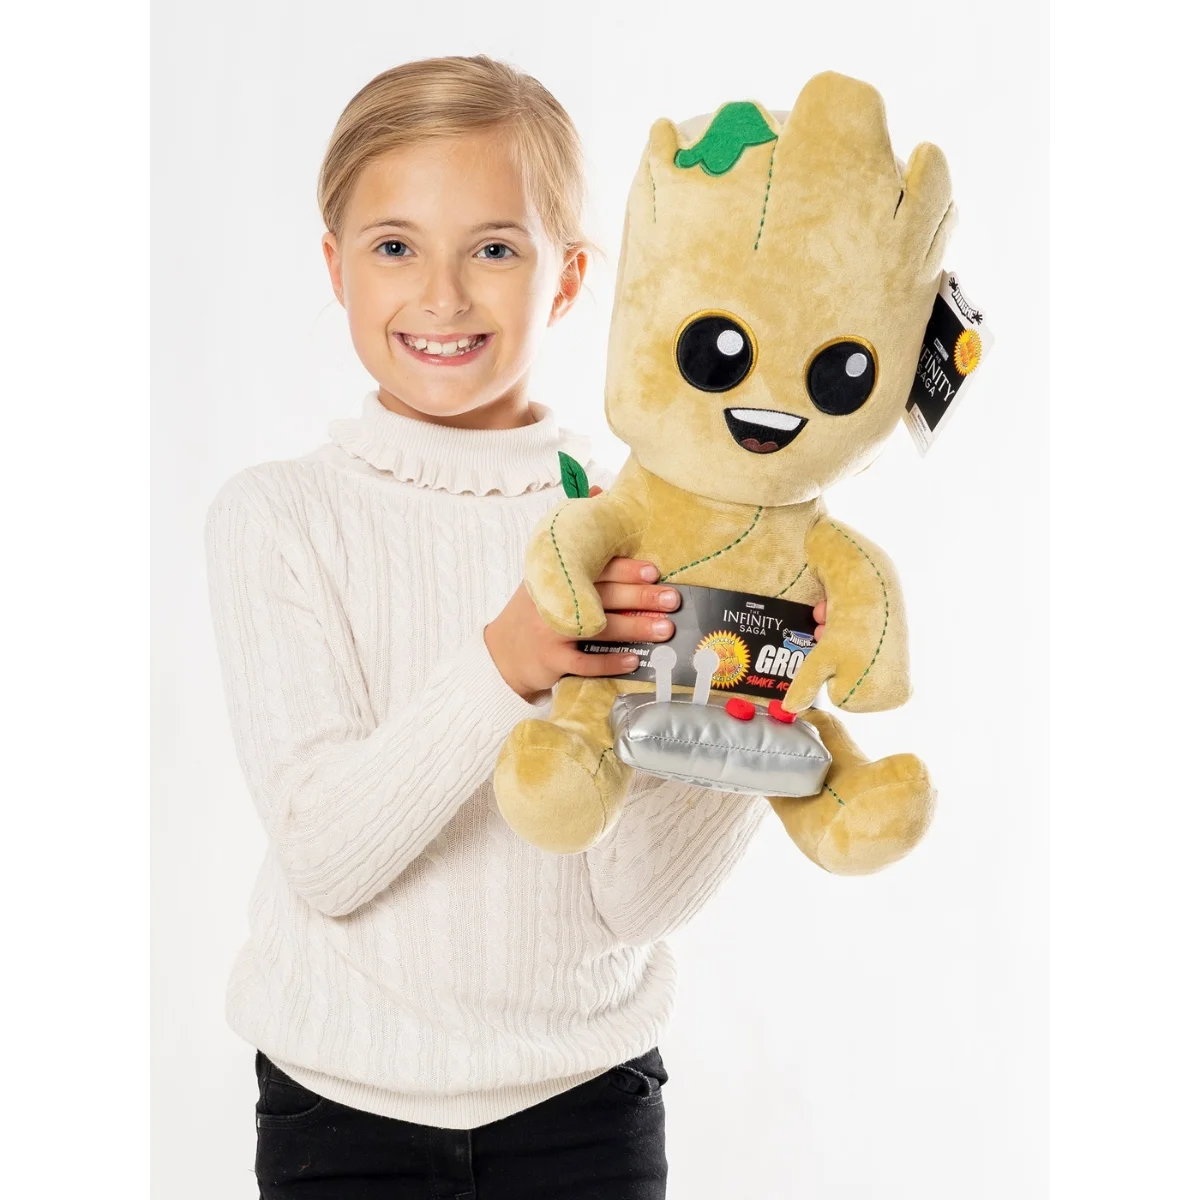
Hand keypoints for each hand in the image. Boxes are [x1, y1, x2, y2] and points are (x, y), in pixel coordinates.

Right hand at [485, 484, 826, 700]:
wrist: (502, 652)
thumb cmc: (535, 607)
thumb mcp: (546, 567)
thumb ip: (574, 533)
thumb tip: (597, 490)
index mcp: (557, 574)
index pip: (595, 567)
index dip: (625, 568)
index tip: (654, 569)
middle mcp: (555, 599)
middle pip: (604, 596)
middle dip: (642, 598)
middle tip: (673, 599)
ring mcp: (552, 631)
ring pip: (600, 629)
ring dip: (636, 629)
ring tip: (664, 629)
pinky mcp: (552, 660)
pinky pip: (586, 663)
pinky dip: (611, 662)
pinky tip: (633, 661)